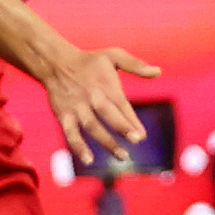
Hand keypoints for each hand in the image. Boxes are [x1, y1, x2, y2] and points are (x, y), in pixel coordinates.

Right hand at [42, 40, 159, 164]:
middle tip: (136, 140)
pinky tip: (89, 160)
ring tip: (122, 155)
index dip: (132, 120)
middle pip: (108, 114)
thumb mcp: (113, 55)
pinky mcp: (63, 115)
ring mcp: (77, 107)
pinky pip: (70, 133)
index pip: (121, 104)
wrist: (56, 62)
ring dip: (106, 142)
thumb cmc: (89, 61)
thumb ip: (136, 64)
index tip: (142, 136)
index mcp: (105, 84)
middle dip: (122, 128)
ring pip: (92, 126)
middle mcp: (91, 96)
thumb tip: (158, 71)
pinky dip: (78, 146)